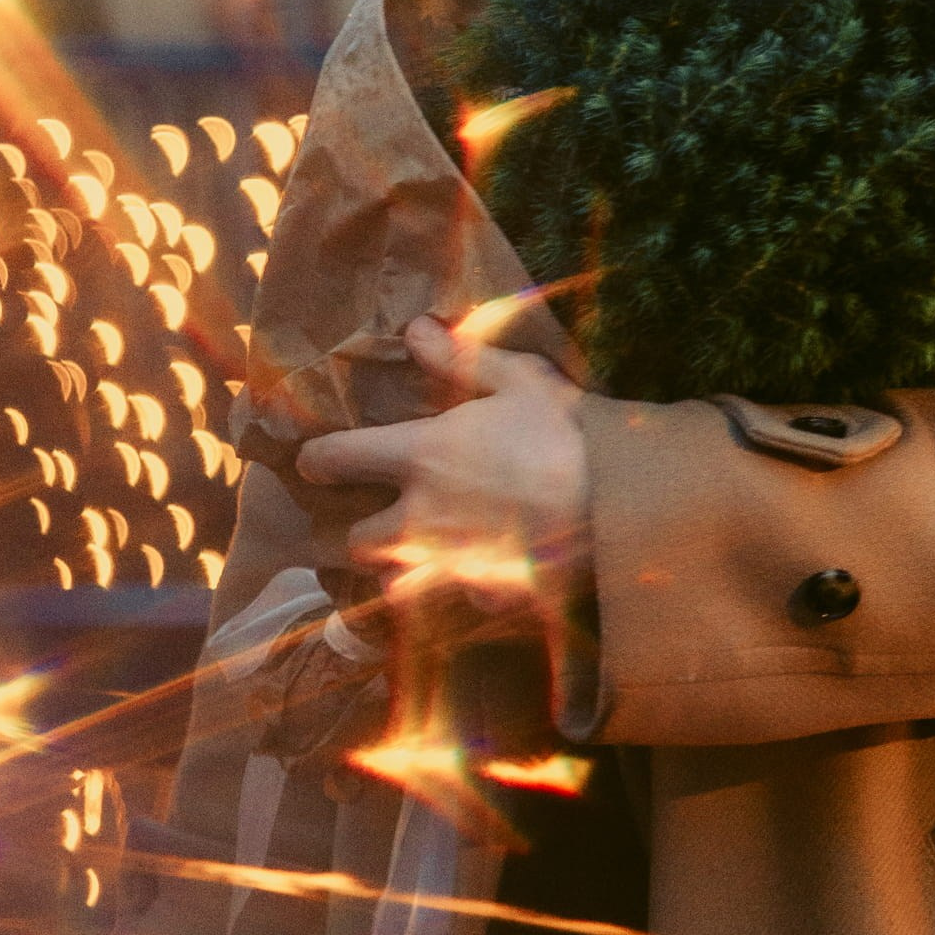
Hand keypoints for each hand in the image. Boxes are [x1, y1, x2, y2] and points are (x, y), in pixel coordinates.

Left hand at [295, 314, 592, 619]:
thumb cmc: (568, 429)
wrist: (621, 502)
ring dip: (400, 577)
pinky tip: (487, 583)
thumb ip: (461, 358)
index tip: (312, 463)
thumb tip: (416, 330)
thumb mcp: (518, 378)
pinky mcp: (493, 596)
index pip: (338, 459)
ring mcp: (455, 565)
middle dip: (361, 532)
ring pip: (398, 588)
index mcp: (420, 457)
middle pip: (359, 541)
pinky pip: (466, 605)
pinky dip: (471, 596)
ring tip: (417, 566)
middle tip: (377, 520)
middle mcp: (423, 518)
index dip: (316, 461)